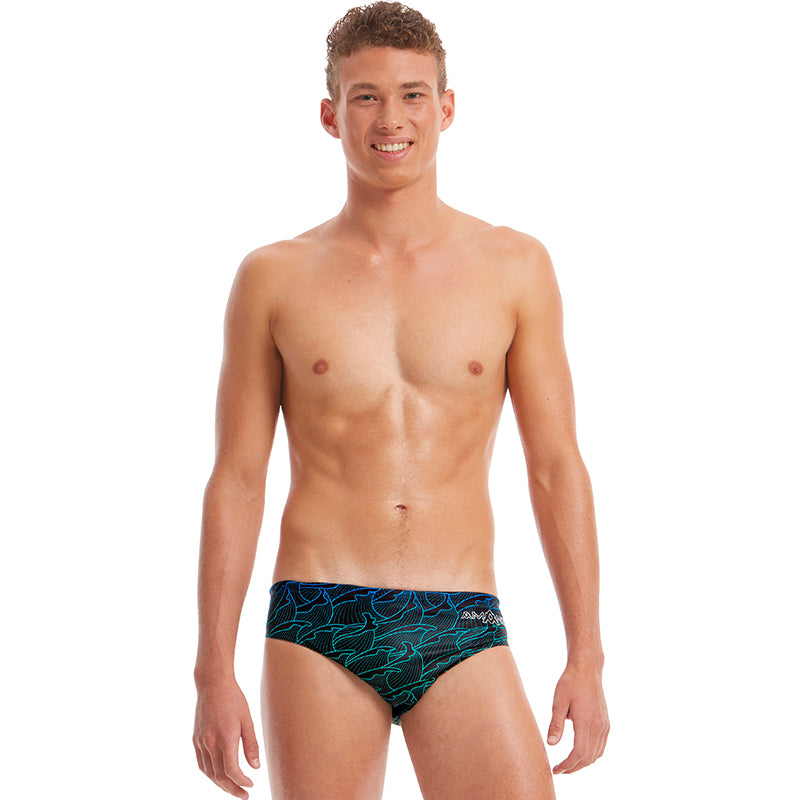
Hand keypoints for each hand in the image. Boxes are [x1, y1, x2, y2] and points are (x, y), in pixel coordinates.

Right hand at [193, 677, 260, 798]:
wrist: (212, 684)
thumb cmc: (233, 699)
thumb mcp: (247, 719)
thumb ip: (251, 744)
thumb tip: (255, 767)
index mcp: (225, 737)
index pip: (232, 770)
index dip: (241, 782)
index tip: (251, 785)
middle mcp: (210, 742)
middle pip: (219, 776)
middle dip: (232, 789)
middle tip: (244, 795)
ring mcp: (200, 742)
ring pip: (209, 773)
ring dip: (221, 785)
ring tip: (233, 788)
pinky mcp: (195, 739)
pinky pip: (201, 764)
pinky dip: (211, 774)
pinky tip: (219, 775)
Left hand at [547, 660, 608, 774]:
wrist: (587, 669)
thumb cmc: (570, 683)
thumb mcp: (558, 701)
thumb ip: (556, 723)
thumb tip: (551, 744)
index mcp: (586, 721)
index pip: (579, 753)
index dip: (567, 765)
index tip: (556, 769)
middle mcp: (599, 726)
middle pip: (588, 757)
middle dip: (574, 767)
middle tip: (559, 770)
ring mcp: (605, 725)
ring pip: (597, 754)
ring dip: (583, 763)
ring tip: (568, 765)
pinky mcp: (606, 723)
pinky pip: (601, 746)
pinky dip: (592, 755)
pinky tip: (581, 754)